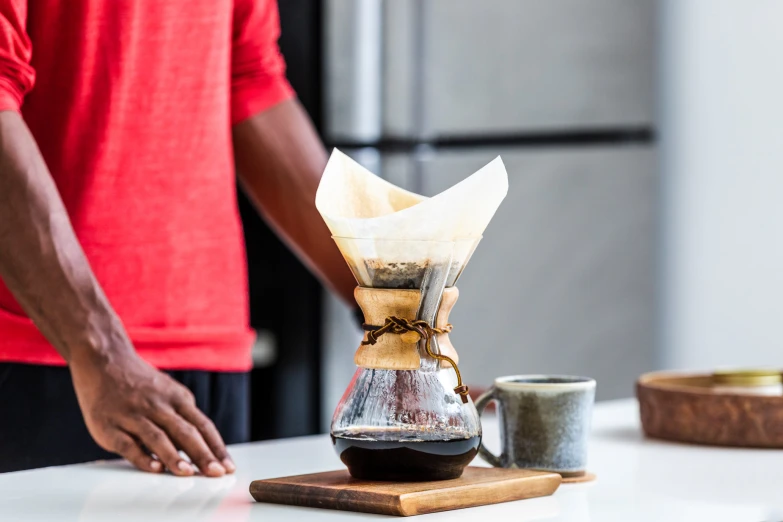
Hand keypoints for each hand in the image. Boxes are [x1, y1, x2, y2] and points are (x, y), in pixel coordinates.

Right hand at [69, 348, 234, 476]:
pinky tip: (154, 468)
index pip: (203, 426)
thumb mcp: (170, 393)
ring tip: (188, 473)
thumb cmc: (142, 386)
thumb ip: (185, 417)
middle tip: (216, 473)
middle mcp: (158, 406)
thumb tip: (205, 447)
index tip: (228, 468)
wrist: (105, 362)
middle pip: (185, 432)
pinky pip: (128, 444)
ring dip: (174, 456)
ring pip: (158, 437)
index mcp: (177, 399)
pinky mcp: (109, 426)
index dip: (216, 448)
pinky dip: (142, 456)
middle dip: (202, 454)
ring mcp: (133, 415)